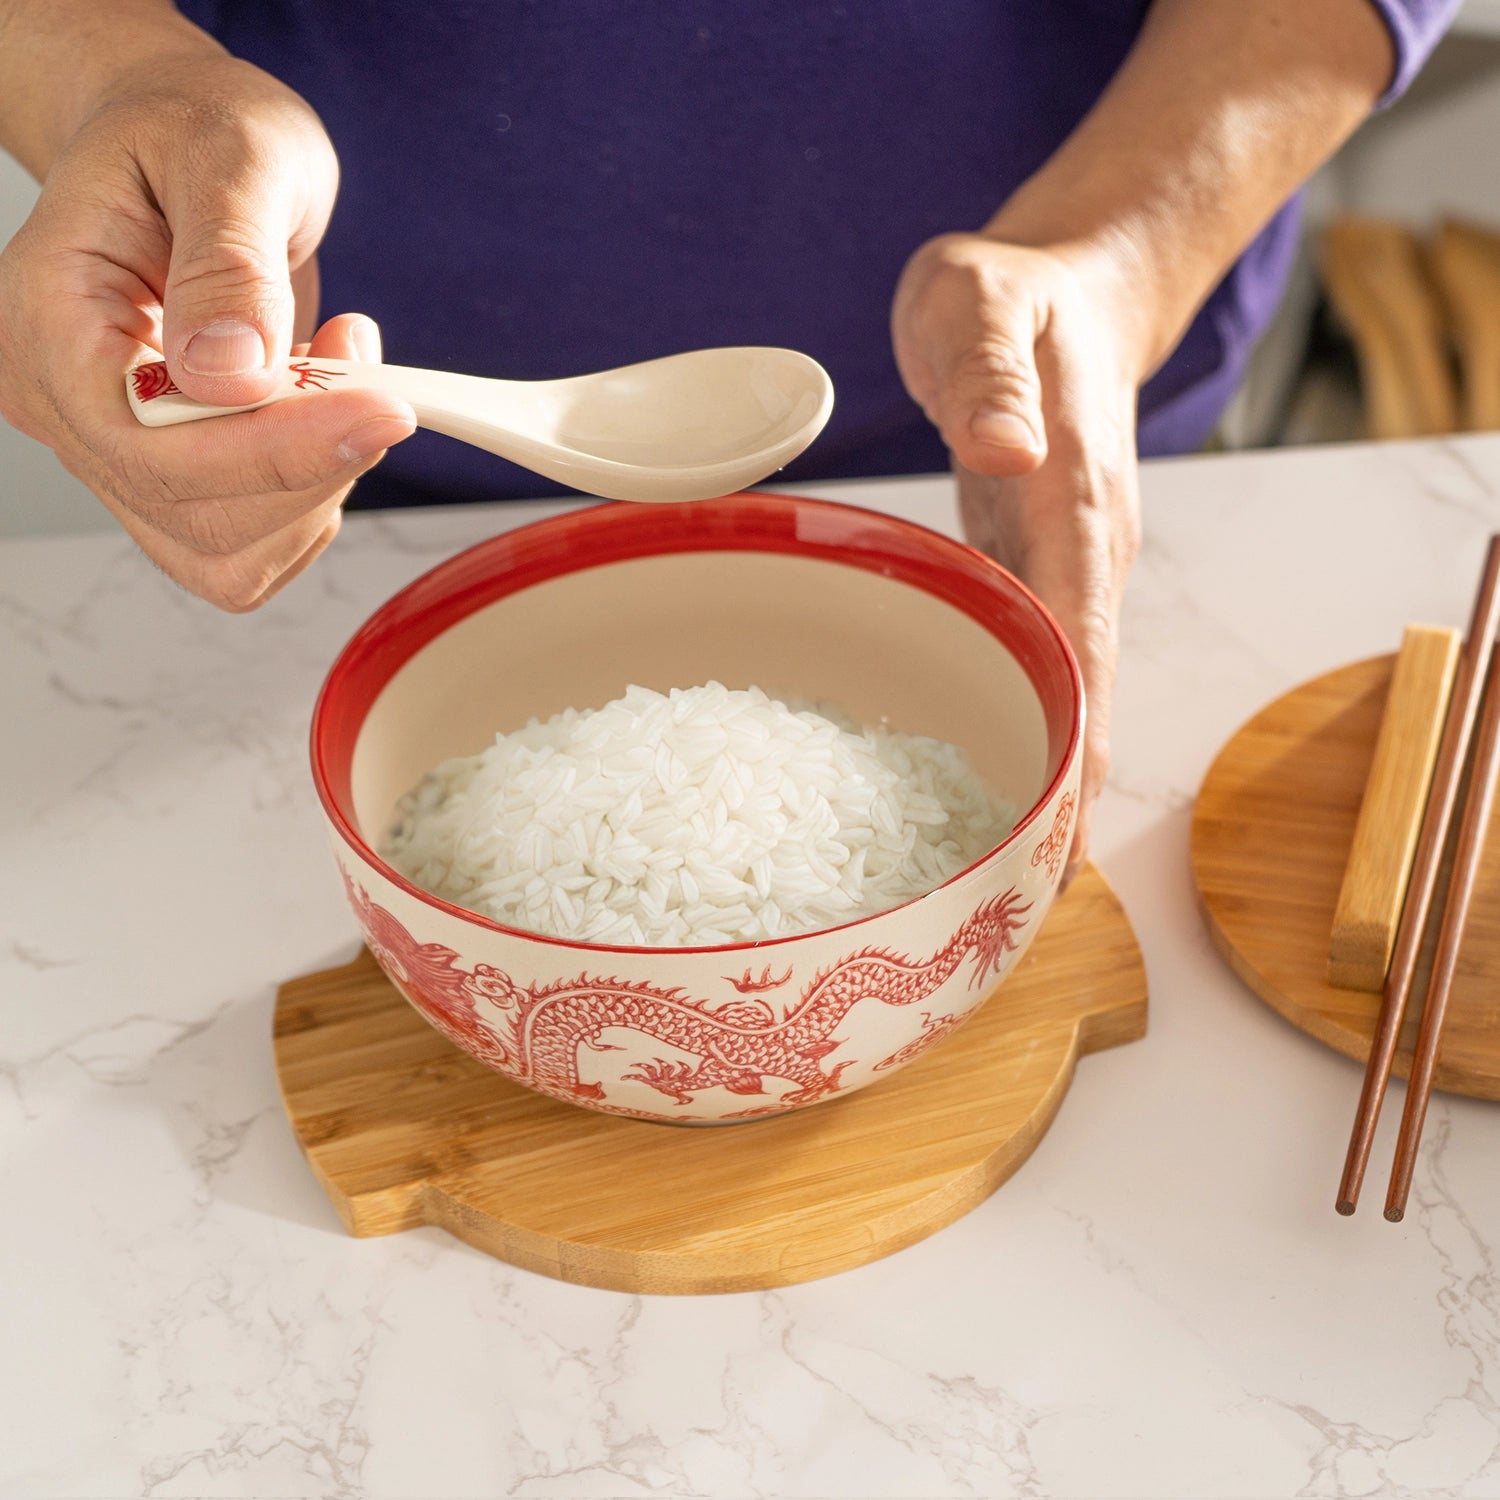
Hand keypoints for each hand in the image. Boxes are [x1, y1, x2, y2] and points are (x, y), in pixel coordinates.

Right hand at [0, 50, 415, 609]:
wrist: (190, 143)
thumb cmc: (193, 129)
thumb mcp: (230, 156)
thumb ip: (230, 265)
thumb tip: (231, 373)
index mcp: (49, 322)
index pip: (145, 446)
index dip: (273, 450)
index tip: (379, 409)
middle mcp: (68, 404)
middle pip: (192, 514)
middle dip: (311, 465)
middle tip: (375, 377)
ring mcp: (117, 449)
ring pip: (227, 551)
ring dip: (321, 485)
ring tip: (346, 375)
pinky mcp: (177, 474)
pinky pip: (252, 543)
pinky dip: (316, 495)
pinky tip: (329, 413)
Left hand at [891, 234, 1143, 878]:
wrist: (1065, 287)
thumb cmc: (1012, 298)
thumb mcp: (983, 306)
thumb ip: (991, 376)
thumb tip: (1008, 454)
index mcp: (1075, 505)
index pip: (1085, 649)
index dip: (1074, 750)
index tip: (1053, 846)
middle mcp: (1082, 556)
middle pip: (1082, 699)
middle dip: (1056, 800)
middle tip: (1006, 904)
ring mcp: (1061, 569)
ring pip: (1059, 693)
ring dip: (1036, 777)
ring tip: (992, 876)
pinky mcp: (1032, 570)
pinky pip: (1028, 665)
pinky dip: (1013, 728)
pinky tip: (975, 780)